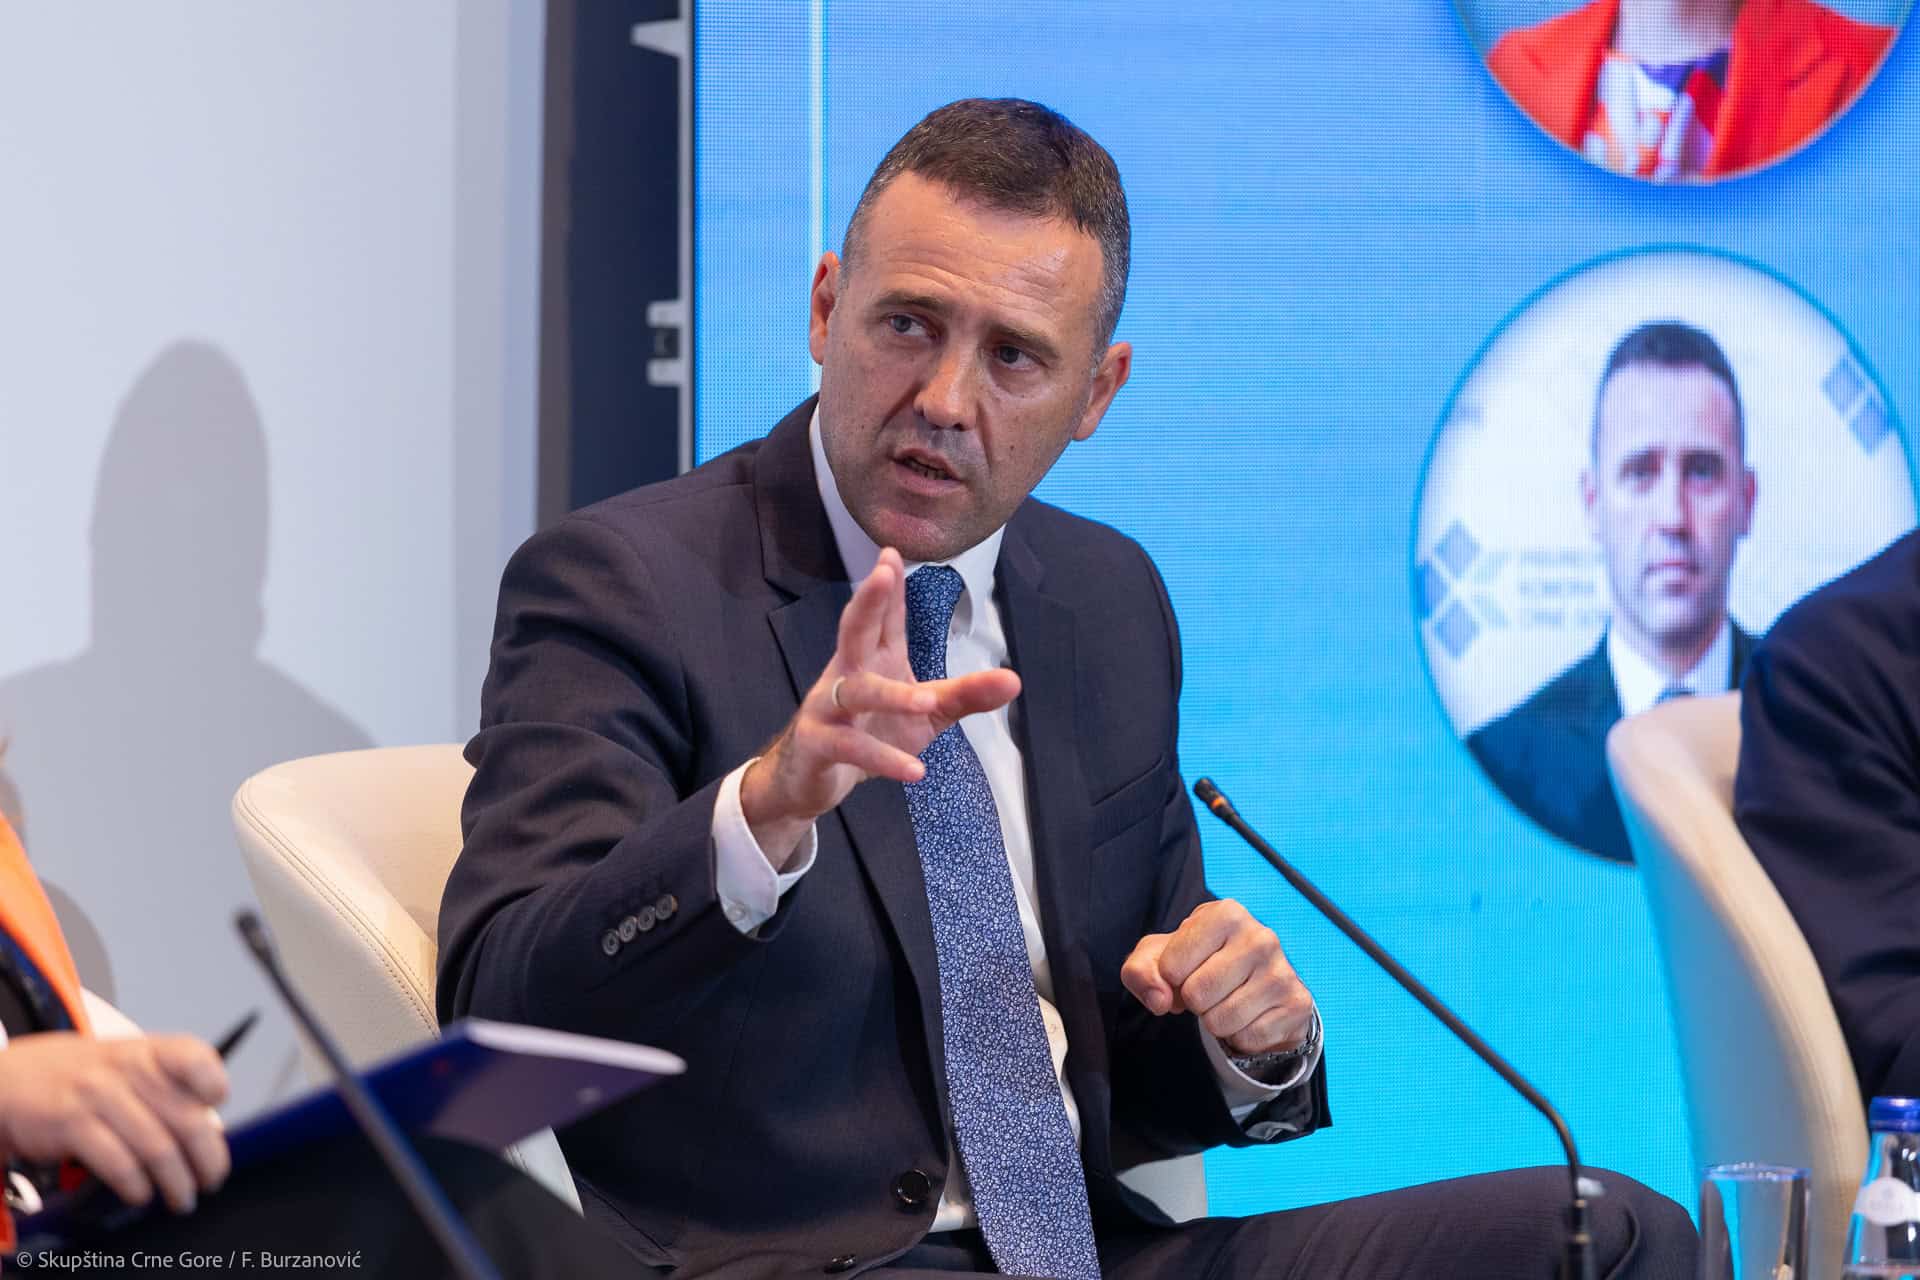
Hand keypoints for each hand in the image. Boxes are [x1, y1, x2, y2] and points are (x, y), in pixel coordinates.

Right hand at [0, 1032, 229, 1212]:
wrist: (15, 1078)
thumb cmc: (88, 1077)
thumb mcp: (130, 1065)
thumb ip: (169, 1089)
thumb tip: (209, 1135)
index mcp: (150, 1051)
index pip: (194, 1057)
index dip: (213, 1084)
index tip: (217, 1106)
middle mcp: (128, 1070)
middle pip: (186, 1119)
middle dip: (208, 1158)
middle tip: (213, 1180)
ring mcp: (99, 1096)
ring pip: (157, 1149)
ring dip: (176, 1182)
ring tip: (183, 1198)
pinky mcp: (73, 1126)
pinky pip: (118, 1164)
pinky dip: (137, 1186)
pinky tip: (143, 1193)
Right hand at [741, 548, 1020, 867]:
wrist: (812, 779)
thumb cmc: (871, 734)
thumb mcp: (926, 714)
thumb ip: (965, 695)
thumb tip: (1015, 680)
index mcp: (872, 658)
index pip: (882, 617)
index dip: (888, 586)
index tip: (891, 552)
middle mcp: (847, 674)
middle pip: (855, 630)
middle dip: (868, 601)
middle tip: (881, 574)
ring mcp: (827, 707)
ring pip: (858, 693)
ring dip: (892, 696)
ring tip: (926, 701)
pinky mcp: (819, 744)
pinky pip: (851, 747)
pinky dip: (883, 758)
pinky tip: (914, 770)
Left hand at [1121, 899, 1313, 1056]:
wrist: (1252, 983)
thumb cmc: (1197, 962)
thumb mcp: (1159, 957)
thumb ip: (1140, 971)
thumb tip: (1160, 1000)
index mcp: (1225, 914)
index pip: (1171, 966)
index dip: (1170, 978)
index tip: (1186, 969)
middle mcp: (1260, 937)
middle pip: (1198, 995)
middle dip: (1193, 1001)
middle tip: (1207, 989)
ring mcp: (1282, 971)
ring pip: (1221, 1021)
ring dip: (1214, 1021)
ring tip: (1226, 1001)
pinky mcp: (1296, 1004)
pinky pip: (1247, 1039)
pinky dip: (1238, 1036)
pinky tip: (1248, 1015)